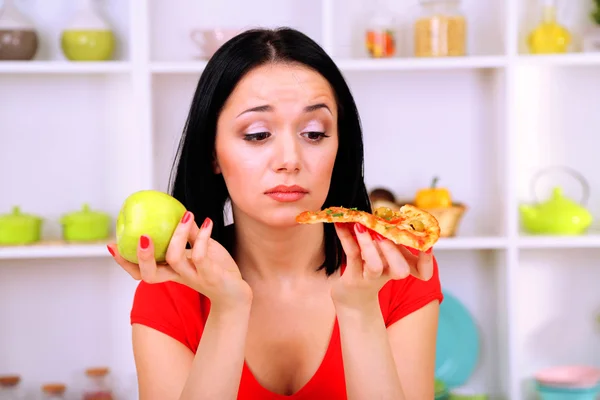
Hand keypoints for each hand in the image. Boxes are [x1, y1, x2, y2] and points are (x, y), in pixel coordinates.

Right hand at [107, 211, 251, 310]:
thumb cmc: (216, 269)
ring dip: (177, 236)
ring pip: (175, 259)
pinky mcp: (211, 276)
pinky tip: (207, 223)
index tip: (111, 244)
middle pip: (150, 275)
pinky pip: (200, 256)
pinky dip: (201, 237)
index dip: (124, 262)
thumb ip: (189, 235)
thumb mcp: (201, 249)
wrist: (236, 292)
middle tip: (142, 236)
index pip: (141, 272)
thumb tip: (180, 213)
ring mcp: (194, 277)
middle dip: (142, 256)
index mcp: (170, 272)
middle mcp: (178, 277)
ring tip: (186, 216)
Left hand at [330, 222, 433, 309]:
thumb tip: (390, 214)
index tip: (427, 246)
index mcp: (399, 267)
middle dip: (393, 251)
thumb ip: (391, 239)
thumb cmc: (371, 270)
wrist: (352, 299)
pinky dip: (345, 237)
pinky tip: (340, 224)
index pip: (422, 271)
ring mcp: (370, 279)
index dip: (427, 261)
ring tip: (360, 226)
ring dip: (368, 245)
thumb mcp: (385, 256)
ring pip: (374, 266)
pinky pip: (351, 255)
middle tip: (383, 233)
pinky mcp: (352, 278)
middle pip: (400, 270)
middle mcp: (388, 275)